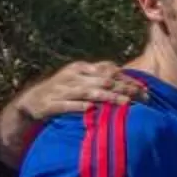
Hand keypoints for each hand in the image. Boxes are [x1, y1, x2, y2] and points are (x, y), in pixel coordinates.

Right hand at [0, 61, 144, 161]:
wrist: (30, 102)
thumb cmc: (61, 91)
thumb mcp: (79, 79)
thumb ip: (98, 76)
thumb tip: (124, 75)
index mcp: (80, 68)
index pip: (108, 70)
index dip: (128, 78)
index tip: (145, 88)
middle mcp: (72, 77)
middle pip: (103, 81)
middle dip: (125, 88)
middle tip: (143, 97)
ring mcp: (60, 91)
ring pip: (88, 92)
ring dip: (109, 97)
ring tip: (126, 103)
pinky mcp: (50, 105)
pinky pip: (67, 105)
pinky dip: (79, 106)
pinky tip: (92, 108)